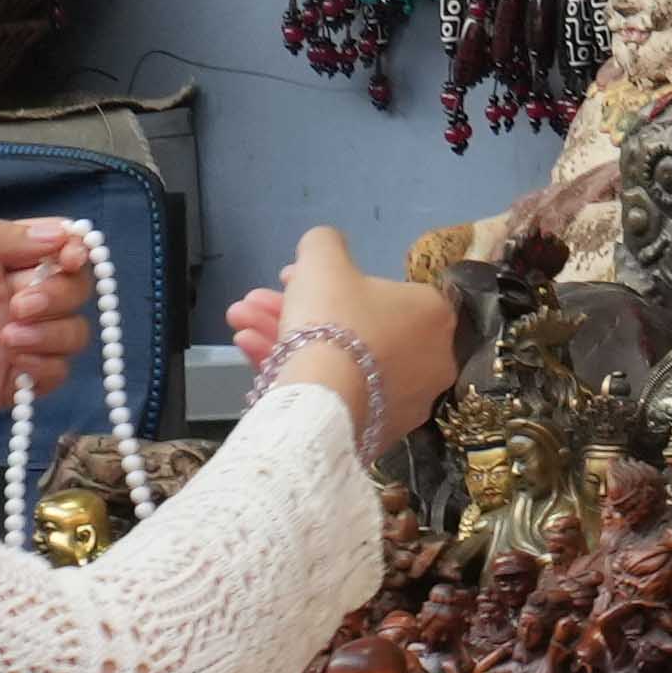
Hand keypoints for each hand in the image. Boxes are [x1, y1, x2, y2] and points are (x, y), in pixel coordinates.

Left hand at [0, 221, 96, 442]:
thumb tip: (60, 232)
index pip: (48, 249)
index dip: (70, 249)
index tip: (68, 256)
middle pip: (68, 290)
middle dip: (61, 291)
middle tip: (22, 301)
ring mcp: (0, 347)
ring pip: (68, 333)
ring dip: (56, 328)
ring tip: (11, 333)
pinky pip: (50, 377)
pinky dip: (47, 365)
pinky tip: (15, 360)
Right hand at [224, 228, 462, 456]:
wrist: (322, 399)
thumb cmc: (333, 320)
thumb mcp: (323, 262)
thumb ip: (325, 243)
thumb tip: (324, 244)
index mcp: (432, 313)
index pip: (378, 290)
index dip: (328, 281)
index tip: (290, 280)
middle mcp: (431, 357)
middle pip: (352, 325)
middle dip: (294, 309)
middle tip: (255, 302)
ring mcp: (406, 397)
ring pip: (339, 357)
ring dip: (283, 335)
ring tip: (239, 323)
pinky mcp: (378, 429)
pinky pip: (336, 389)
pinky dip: (296, 369)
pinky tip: (249, 349)